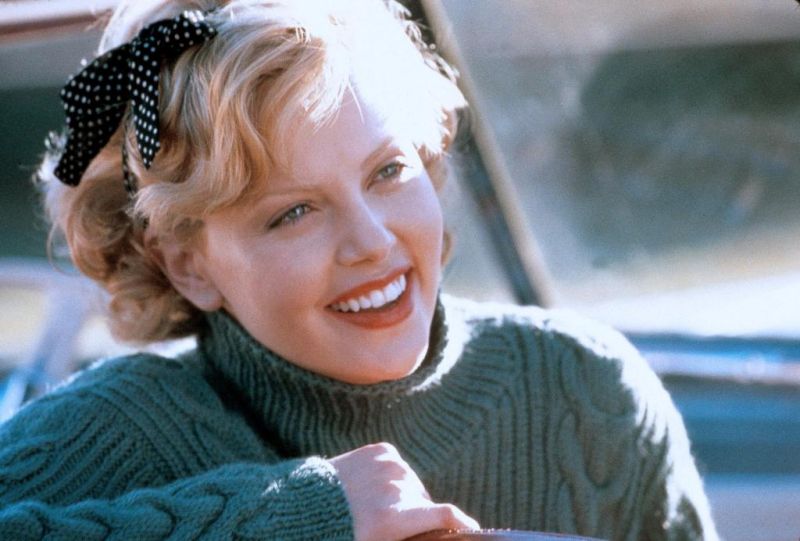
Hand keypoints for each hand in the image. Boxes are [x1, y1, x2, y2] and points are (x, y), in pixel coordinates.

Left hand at [330, 442, 479, 540]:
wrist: (302, 505)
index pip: (446, 514)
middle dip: (418, 514)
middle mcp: (396, 486)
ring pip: (412, 484)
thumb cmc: (338, 533)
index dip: (463, 524)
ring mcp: (389, 464)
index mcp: (395, 517)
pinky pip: (398, 466)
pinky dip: (392, 477)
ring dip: (404, 495)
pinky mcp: (380, 449)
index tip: (471, 530)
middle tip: (396, 525)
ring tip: (377, 505)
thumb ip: (407, 535)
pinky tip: (372, 486)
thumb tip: (434, 532)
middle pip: (425, 501)